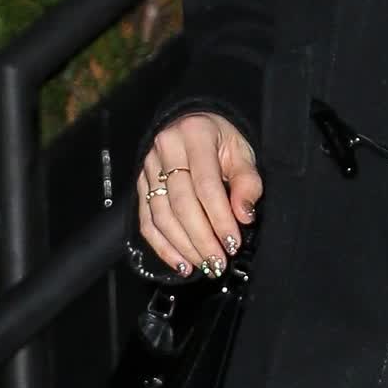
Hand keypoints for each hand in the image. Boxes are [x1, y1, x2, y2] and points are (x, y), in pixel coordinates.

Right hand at [136, 112, 261, 277]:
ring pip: (162, 216)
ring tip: (204, 265)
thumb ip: (247, 182)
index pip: (206, 184)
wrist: (193, 122)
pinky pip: (147, 221)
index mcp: (195, 135)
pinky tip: (181, 262)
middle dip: (201, 238)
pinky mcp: (140, 185)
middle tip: (218, 262)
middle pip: (181, 204)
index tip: (232, 243)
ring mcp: (148, 167)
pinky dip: (163, 246)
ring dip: (183, 246)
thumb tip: (244, 215)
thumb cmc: (222, 139)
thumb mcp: (242, 151)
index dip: (219, 217)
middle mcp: (166, 149)